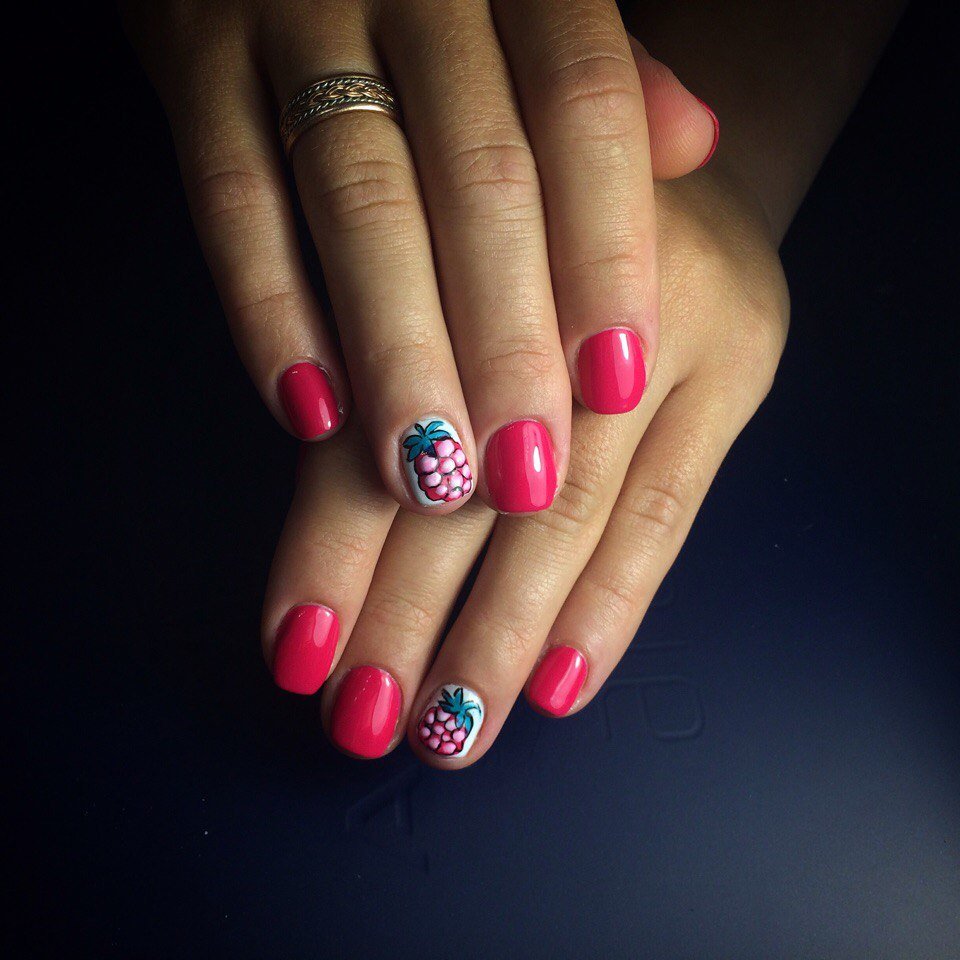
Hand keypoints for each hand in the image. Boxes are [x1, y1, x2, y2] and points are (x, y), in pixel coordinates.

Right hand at [122, 0, 718, 514]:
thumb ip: (606, 72)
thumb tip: (697, 139)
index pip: (584, 106)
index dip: (606, 250)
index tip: (617, 385)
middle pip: (478, 178)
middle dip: (505, 339)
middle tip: (524, 476)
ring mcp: (293, 17)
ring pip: (358, 201)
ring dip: (397, 351)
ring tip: (427, 471)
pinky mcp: (192, 61)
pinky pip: (230, 198)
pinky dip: (268, 311)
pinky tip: (309, 416)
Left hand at [262, 165, 787, 764]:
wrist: (660, 171)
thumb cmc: (516, 244)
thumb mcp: (436, 276)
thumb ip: (384, 378)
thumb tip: (327, 562)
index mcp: (449, 246)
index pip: (375, 426)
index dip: (330, 548)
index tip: (294, 656)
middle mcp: (562, 276)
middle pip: (469, 479)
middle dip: (409, 614)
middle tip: (362, 723)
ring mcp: (670, 318)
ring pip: (570, 510)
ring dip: (503, 632)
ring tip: (449, 729)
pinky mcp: (742, 364)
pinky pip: (672, 507)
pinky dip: (612, 603)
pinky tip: (557, 686)